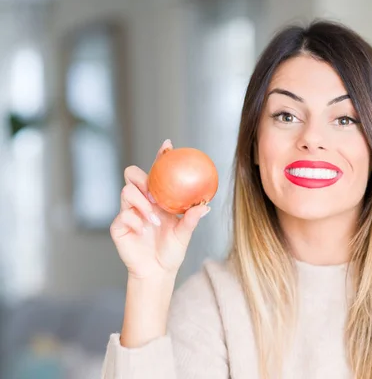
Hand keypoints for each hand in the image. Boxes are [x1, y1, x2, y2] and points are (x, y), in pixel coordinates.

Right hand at [109, 139, 210, 279]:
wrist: (157, 272)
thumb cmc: (171, 251)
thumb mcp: (184, 234)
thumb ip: (192, 219)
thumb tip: (206, 205)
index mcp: (158, 198)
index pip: (157, 173)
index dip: (160, 157)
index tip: (168, 146)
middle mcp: (142, 201)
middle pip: (132, 175)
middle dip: (141, 176)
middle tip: (152, 189)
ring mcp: (128, 212)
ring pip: (126, 192)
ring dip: (141, 202)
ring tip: (154, 217)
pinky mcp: (119, 226)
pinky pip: (123, 216)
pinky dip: (135, 221)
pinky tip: (143, 230)